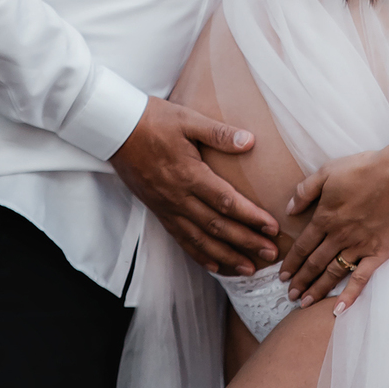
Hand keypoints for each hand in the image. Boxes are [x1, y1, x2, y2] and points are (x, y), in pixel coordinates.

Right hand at [110, 97, 278, 275]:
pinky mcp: (159, 211)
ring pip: (200, 240)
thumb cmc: (154, 121)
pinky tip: (215, 266)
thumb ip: (219, 133)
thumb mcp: (188, 119)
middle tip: (271, 254)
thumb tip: (250, 141)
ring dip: (227, 256)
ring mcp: (167, 207)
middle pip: (217, 226)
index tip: (272, 228)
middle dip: (246, 242)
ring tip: (249, 268)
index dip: (251, 217)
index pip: (226, 202)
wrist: (116, 130)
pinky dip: (200, 255)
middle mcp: (179, 197)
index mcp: (189, 174)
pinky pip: (181, 239)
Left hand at [279, 148, 388, 314]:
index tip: (282, 276)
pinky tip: (339, 309)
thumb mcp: (327, 171)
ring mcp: (359, 246)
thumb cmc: (364, 169)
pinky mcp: (379, 253)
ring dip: (317, 289)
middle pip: (314, 263)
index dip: (291, 262)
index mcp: (325, 217)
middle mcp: (338, 236)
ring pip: (332, 273)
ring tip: (305, 303)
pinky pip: (361, 278)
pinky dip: (350, 294)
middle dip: (300, 281)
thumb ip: (305, 190)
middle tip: (290, 295)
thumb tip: (288, 209)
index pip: (302, 245)